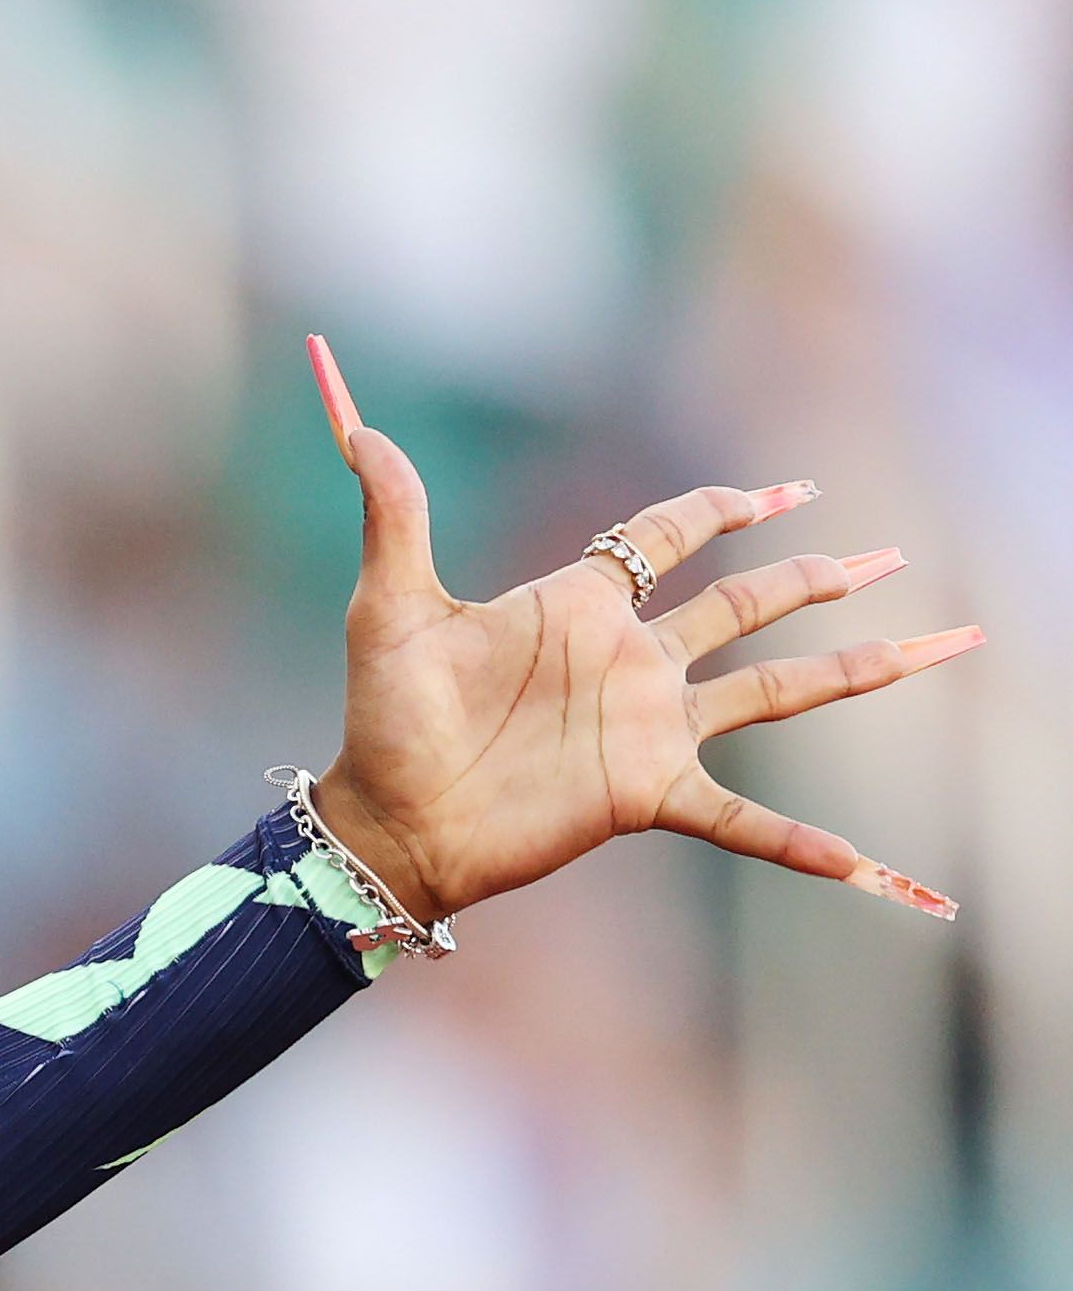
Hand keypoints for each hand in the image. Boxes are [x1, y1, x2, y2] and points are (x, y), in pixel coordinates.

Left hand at [304, 334, 973, 928]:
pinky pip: (737, 817)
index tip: (784, 492)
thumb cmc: (383, 717)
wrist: (386, 821)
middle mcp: (631, 662)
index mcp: (582, 606)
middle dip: (816, 575)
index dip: (726, 507)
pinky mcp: (644, 793)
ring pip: (774, 689)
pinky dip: (793, 840)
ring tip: (932, 648)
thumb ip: (392, 515)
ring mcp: (648, 728)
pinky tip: (853, 862)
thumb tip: (358, 427)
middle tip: (884, 555)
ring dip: (851, 671)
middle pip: (747, 603)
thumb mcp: (388, 608)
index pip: (669, 536)